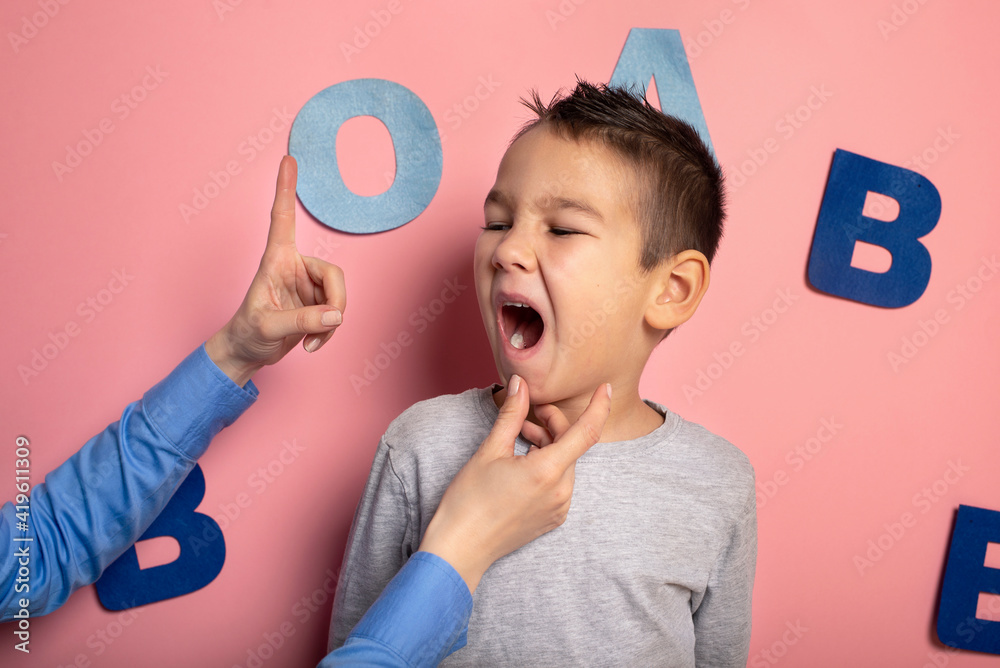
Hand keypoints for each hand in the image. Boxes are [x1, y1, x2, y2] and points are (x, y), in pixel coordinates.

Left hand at [206, 155, 345, 385]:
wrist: (248, 352)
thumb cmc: (248, 333)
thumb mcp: (269, 327)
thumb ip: (303, 320)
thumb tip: (336, 315)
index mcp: (276, 261)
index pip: (283, 218)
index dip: (285, 189)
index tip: (287, 159)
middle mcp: (294, 267)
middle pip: (332, 274)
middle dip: (336, 302)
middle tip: (329, 325)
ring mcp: (307, 286)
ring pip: (338, 296)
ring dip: (331, 323)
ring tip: (311, 341)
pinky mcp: (317, 303)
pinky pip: (336, 313)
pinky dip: (329, 332)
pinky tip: (313, 344)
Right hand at [418, 376, 611, 591]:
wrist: (460, 548)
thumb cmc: (469, 500)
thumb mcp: (489, 450)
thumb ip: (511, 414)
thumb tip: (520, 384)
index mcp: (547, 472)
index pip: (587, 432)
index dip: (599, 406)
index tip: (606, 388)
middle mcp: (561, 492)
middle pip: (571, 445)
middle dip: (551, 425)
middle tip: (524, 418)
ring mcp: (559, 508)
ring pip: (565, 463)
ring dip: (547, 445)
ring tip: (517, 440)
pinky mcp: (553, 519)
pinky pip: (559, 483)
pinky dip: (547, 466)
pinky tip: (521, 464)